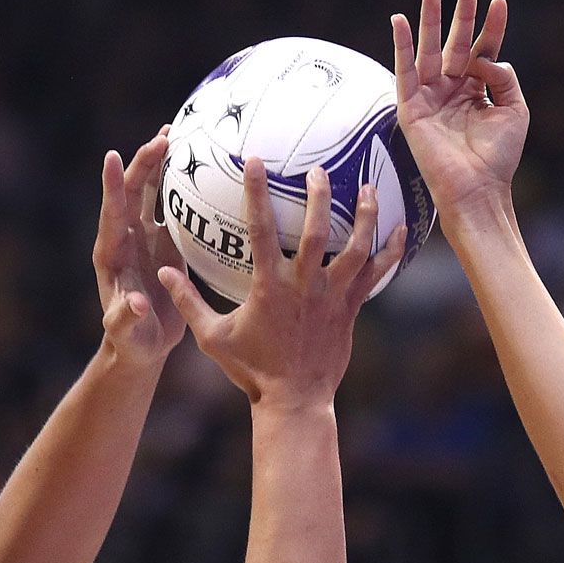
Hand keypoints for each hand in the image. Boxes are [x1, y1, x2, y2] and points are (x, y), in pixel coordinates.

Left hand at [95, 129, 186, 362]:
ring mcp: (145, 237)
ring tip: (177, 134)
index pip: (111, 213)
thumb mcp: (128, 333)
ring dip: (161, 165)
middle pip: (132, 192)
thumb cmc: (131, 341)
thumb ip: (127, 318)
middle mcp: (126, 238)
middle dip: (145, 163)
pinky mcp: (165, 242)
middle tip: (165, 138)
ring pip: (151, 192)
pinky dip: (182, 185)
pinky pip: (173, 207)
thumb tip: (136, 304)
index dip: (111, 186)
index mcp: (111, 255)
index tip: (112, 155)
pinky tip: (202, 167)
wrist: (142, 344)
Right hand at [156, 159, 400, 408]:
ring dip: (365, 215)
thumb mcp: (211, 336)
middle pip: (318, 230)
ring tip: (368, 187)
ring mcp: (332, 297)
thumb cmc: (252, 370)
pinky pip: (377, 274)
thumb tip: (161, 272)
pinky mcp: (351, 309)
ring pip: (356, 248)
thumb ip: (187, 301)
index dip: (257, 192)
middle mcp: (304, 286)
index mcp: (269, 286)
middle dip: (320, 196)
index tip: (256, 161)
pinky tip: (402, 228)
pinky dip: (392, 250)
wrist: (294, 401)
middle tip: (318, 170)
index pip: (261, 229)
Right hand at [389, 0, 526, 212]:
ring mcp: (431, 98)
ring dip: (429, 21)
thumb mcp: (515, 110)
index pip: (483, 50)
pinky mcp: (412, 109)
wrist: (477, 189)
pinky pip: (405, 72)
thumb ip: (503, 76)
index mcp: (477, 91)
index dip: (492, 26)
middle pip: (455, 44)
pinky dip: (402, 46)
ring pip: (429, 52)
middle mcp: (452, 91)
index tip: (498, 0)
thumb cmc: (498, 157)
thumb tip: (482, 57)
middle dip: (460, 15)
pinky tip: (401, 22)